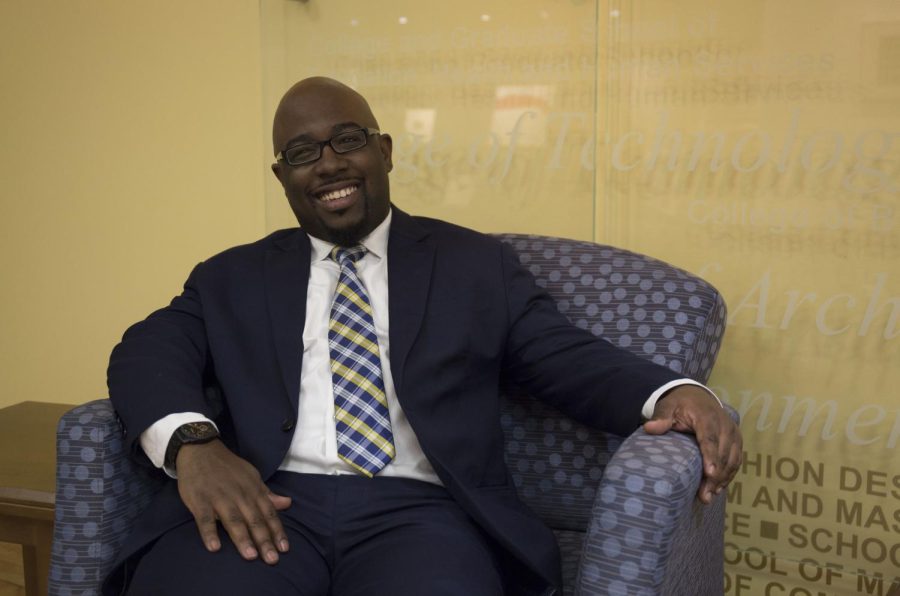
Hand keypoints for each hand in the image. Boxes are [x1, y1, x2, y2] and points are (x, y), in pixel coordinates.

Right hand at [175, 439, 291, 562]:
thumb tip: (287, 504)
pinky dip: (209, 532)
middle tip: (272, 560)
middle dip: (264, 540)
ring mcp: (219, 498)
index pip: (268, 513)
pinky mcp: (200, 501)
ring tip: (251, 556)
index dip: (277, 531)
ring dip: (242, 538)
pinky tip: (215, 547)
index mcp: (253, 490)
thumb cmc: (228, 468)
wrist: (201, 450)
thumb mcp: (252, 476)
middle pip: (254, 520)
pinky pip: (205, 519)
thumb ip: (267, 494)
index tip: (284, 549)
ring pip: (233, 520)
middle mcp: (239, 495)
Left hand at [643, 385, 741, 503]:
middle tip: (704, 495)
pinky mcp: (736, 442)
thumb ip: (661, 417)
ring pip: (732, 460)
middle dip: (715, 476)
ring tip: (708, 496)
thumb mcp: (668, 406)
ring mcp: (733, 434)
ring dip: (722, 479)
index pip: (710, 438)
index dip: (711, 456)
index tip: (709, 473)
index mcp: (707, 416)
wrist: (698, 397)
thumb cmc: (680, 404)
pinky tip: (717, 489)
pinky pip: (736, 461)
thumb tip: (649, 428)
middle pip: (723, 454)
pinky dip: (728, 475)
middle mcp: (725, 425)